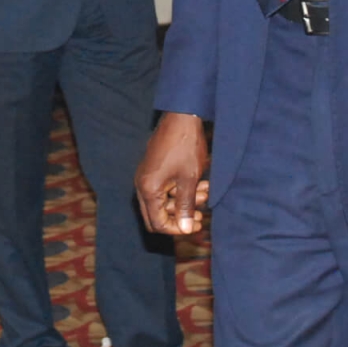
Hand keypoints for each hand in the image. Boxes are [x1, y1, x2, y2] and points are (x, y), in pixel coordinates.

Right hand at [135, 112, 209, 234]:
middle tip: (201, 214)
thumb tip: (186, 229)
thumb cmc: (185, 146)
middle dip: (180, 217)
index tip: (197, 224)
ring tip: (205, 191)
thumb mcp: (189, 179)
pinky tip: (199, 183)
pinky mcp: (153, 169)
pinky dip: (180, 190)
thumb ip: (186, 206)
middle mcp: (142, 185)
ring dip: (184, 201)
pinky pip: (164, 189)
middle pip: (157, 216)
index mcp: (148, 189)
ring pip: (163, 202)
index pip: (157, 223)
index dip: (178, 229)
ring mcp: (146, 176)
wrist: (182, 116)